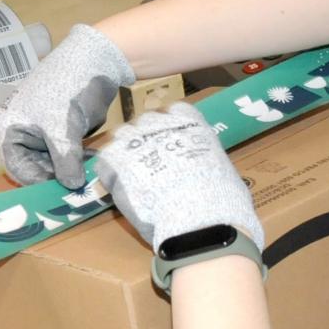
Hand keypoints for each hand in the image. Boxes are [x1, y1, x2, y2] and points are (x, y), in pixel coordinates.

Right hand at [0, 24, 136, 188]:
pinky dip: (76, 160)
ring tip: (88, 178)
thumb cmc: (68, 89)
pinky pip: (65, 153)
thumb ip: (65, 162)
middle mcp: (21, 132)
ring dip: (69, 171)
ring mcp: (42, 131)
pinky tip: (90, 165)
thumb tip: (72, 186)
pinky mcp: (60, 130)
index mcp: (9, 128)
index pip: (18, 168)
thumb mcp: (63, 129)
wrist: (95, 60)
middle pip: (34, 166)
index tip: (62, 193)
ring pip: (52, 162)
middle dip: (56, 177)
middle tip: (78, 190)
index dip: (39, 182)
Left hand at [92, 103, 263, 253]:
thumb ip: (209, 164)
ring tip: (132, 174)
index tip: (174, 141)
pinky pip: (105, 162)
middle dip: (149, 137)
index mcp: (192, 125)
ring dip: (127, 151)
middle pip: (147, 121)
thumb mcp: (224, 172)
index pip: (177, 111)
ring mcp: (135, 141)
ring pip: (123, 136)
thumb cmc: (220, 199)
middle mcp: (161, 126)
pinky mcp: (115, 163)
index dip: (173, 127)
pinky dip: (110, 174)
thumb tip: (210, 174)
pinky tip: (119, 188)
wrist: (197, 217)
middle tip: (153, 161)